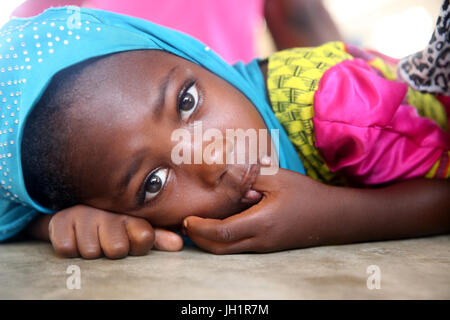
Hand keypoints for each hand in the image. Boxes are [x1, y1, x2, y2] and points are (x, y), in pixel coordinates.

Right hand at [49, 204, 182, 258]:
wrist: (75, 211)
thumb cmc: (115, 225)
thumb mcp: (136, 231)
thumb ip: (157, 238)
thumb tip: (179, 244)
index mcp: (131, 213)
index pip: (145, 237)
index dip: (139, 245)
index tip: (134, 241)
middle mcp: (109, 212)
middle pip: (117, 250)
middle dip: (114, 251)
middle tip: (110, 240)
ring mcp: (83, 215)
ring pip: (92, 252)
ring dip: (92, 250)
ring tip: (92, 237)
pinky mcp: (59, 222)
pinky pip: (67, 249)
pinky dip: (70, 248)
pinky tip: (75, 236)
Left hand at [182, 168, 338, 253]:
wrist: (331, 217)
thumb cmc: (305, 194)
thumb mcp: (278, 178)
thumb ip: (250, 177)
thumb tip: (226, 175)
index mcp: (261, 223)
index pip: (221, 232)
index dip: (200, 227)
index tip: (186, 218)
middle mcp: (260, 240)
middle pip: (219, 248)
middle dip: (198, 238)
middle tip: (184, 223)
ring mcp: (263, 247)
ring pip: (227, 251)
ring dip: (208, 241)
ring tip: (196, 225)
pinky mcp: (266, 247)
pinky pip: (237, 248)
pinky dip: (221, 240)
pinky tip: (217, 225)